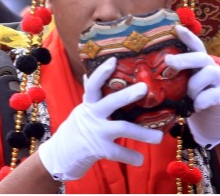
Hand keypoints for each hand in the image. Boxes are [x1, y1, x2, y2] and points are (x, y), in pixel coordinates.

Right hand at [38, 57, 164, 181]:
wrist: (60, 156)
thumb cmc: (75, 130)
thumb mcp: (81, 111)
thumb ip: (90, 96)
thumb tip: (89, 74)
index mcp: (89, 104)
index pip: (93, 85)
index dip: (102, 72)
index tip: (114, 60)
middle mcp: (92, 115)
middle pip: (110, 102)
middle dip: (127, 95)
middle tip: (144, 87)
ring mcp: (96, 132)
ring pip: (121, 128)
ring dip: (142, 133)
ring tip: (160, 136)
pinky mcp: (98, 149)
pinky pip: (118, 152)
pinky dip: (131, 156)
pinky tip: (140, 159)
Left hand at [165, 25, 219, 148]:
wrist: (213, 117)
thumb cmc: (192, 97)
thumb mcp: (183, 83)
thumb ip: (174, 75)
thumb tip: (146, 72)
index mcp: (199, 62)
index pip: (195, 45)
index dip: (187, 36)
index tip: (176, 27)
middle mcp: (211, 67)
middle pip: (201, 56)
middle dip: (185, 58)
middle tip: (168, 61)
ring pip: (208, 74)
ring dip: (194, 86)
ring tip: (188, 96)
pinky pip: (211, 95)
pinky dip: (201, 102)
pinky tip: (196, 106)